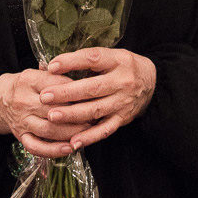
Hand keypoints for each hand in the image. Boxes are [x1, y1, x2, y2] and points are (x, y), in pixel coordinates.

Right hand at [0, 68, 92, 157]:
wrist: (0, 99)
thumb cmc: (26, 85)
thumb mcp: (37, 72)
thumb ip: (57, 73)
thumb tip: (84, 72)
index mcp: (28, 80)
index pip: (56, 85)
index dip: (76, 89)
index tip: (92, 93)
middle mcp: (23, 101)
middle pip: (54, 109)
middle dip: (77, 113)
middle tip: (95, 114)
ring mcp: (22, 121)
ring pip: (49, 130)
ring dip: (71, 132)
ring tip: (88, 131)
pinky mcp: (21, 136)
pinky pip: (37, 147)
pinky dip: (54, 150)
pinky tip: (70, 149)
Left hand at [40, 47, 156, 150]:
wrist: (152, 83)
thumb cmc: (122, 67)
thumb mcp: (109, 56)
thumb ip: (82, 60)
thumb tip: (48, 66)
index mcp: (118, 60)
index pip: (93, 59)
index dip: (72, 62)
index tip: (52, 67)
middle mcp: (123, 81)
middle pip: (92, 87)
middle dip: (67, 93)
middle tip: (45, 96)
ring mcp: (123, 102)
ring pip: (96, 110)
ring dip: (73, 115)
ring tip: (52, 116)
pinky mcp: (122, 119)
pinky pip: (104, 130)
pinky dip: (89, 137)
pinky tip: (73, 142)